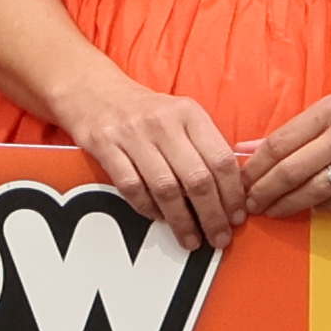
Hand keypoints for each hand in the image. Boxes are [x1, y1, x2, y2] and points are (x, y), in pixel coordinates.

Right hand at [50, 66, 253, 248]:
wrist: (93, 91)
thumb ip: (205, 145)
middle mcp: (163, 121)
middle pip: (197, 178)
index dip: (233, 194)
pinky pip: (131, 187)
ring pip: (166, 188)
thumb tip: (232, 190)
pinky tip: (158, 218)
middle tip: (219, 238)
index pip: (221, 159)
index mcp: (189, 113)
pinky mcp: (105, 145)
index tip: (237, 216)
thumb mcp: (181, 115)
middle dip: (212, 216)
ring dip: (181, 221)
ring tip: (191, 239)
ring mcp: (132, 134)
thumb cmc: (145, 111)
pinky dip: (147, 208)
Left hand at [237, 71, 330, 227]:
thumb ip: (298, 129)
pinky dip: (330, 208)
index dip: (255, 168)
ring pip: (320, 188)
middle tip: (251, 206)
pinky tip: (317, 210)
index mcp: (330, 109)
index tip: (241, 183)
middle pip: (294, 169)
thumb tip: (251, 147)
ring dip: (292, 204)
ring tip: (275, 212)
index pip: (280, 143)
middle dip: (266, 192)